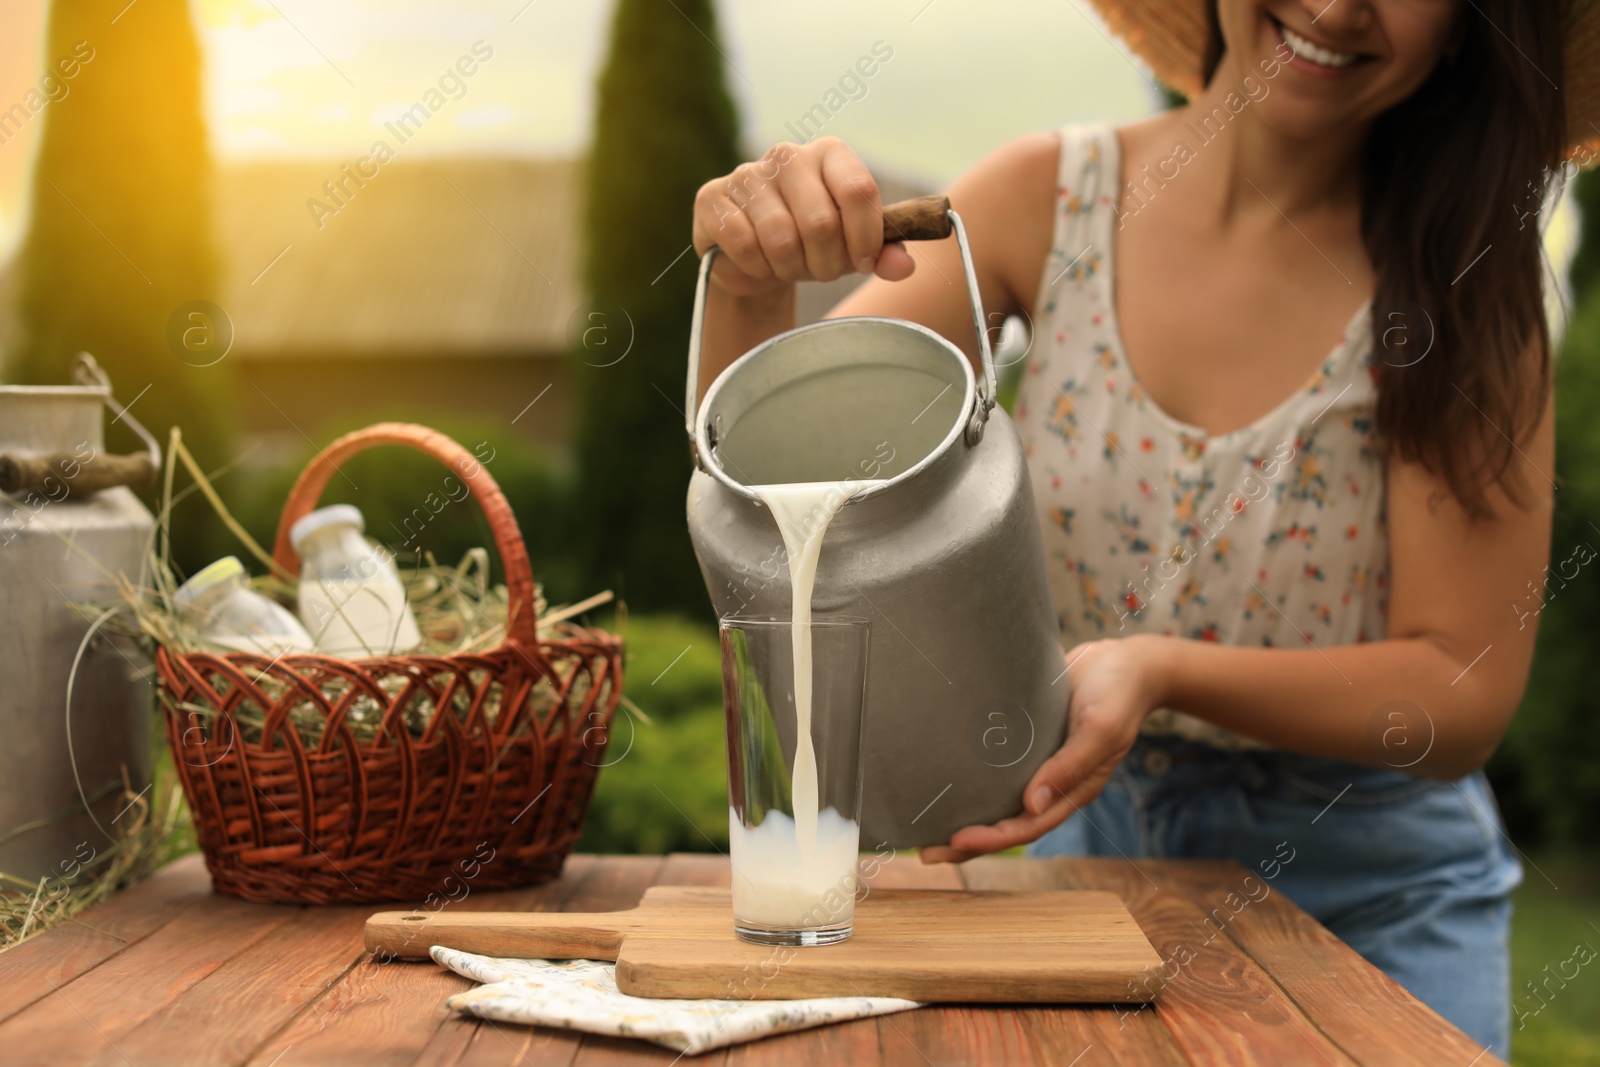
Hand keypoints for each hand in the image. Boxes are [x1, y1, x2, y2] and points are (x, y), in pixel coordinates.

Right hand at [692, 137, 915, 298]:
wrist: (755, 259)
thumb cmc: (811, 245)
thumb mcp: (852, 249)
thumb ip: (883, 253)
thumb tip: (904, 266)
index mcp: (830, 154)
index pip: (859, 190)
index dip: (866, 237)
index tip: (863, 262)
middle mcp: (789, 155)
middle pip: (821, 223)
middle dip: (826, 264)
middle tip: (820, 270)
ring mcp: (747, 174)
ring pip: (781, 238)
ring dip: (789, 268)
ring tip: (788, 267)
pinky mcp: (713, 198)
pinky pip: (744, 245)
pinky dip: (756, 268)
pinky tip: (757, 263)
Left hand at [920, 635, 1172, 863]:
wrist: (1126, 662)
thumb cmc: (1119, 694)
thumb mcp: (1101, 729)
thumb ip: (1070, 766)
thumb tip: (1032, 805)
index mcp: (1074, 790)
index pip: (1028, 826)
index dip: (992, 839)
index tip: (956, 841)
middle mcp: (1053, 784)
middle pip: (1006, 823)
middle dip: (968, 842)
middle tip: (926, 852)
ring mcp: (1039, 763)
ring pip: (998, 800)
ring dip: (966, 815)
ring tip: (926, 826)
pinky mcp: (1029, 741)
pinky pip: (998, 769)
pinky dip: (974, 780)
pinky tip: (944, 779)